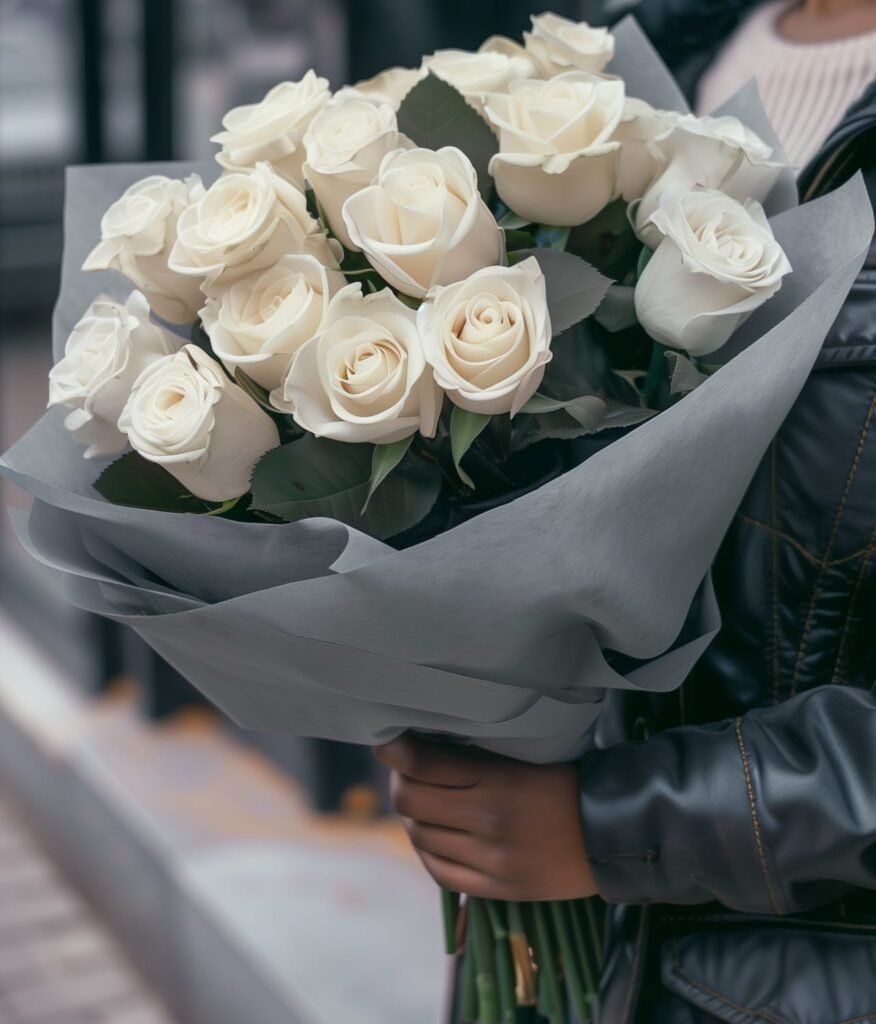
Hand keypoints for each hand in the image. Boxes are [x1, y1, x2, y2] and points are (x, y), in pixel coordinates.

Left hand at [374, 735, 597, 900]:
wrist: (614, 835)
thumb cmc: (569, 783)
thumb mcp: (526, 758)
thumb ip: (478, 755)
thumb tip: (424, 745)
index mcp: (499, 780)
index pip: (425, 764)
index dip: (396, 751)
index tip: (387, 742)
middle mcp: (488, 820)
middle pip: (411, 801)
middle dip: (399, 781)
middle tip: (404, 771)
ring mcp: (490, 860)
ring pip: (421, 836)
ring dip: (412, 816)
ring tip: (421, 802)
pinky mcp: (496, 888)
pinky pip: (439, 871)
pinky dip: (426, 850)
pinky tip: (431, 836)